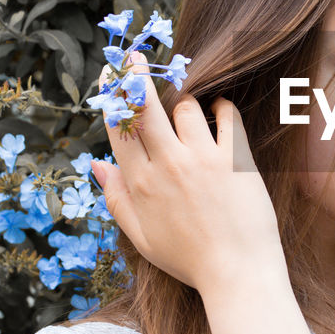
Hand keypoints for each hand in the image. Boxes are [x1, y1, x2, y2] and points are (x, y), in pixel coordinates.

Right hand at [91, 53, 284, 292]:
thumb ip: (116, 199)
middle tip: (136, 58)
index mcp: (139, 184)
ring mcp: (202, 159)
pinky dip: (222, 108)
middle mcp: (167, 166)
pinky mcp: (236, 159)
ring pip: (185, 107)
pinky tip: (220, 112)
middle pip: (144, 106)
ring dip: (186, 104)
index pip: (118, 128)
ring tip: (192, 114)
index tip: (109, 77)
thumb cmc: (190, 260)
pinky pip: (226, 116)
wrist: (238, 276)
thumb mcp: (141, 237)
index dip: (111, 98)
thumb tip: (96, 164)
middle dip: (135, 76)